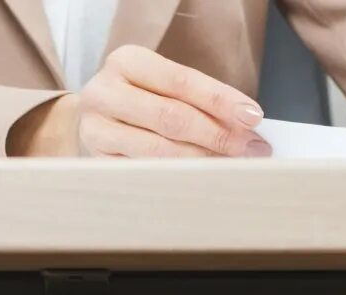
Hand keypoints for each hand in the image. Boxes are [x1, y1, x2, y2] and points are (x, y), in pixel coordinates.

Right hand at [9, 45, 269, 158]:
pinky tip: (204, 182)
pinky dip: (179, 179)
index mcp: (126, 61)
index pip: (181, 81)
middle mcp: (104, 93)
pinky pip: (145, 175)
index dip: (220, 100)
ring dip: (203, 161)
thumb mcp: (163, 86)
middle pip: (171, 118)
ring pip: (158, 151)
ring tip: (235, 167)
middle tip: (252, 149)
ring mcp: (95, 131)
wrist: (92, 120)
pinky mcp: (97, 164)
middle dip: (218, 135)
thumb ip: (197, 100)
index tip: (253, 117)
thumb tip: (246, 126)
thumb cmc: (140, 100)